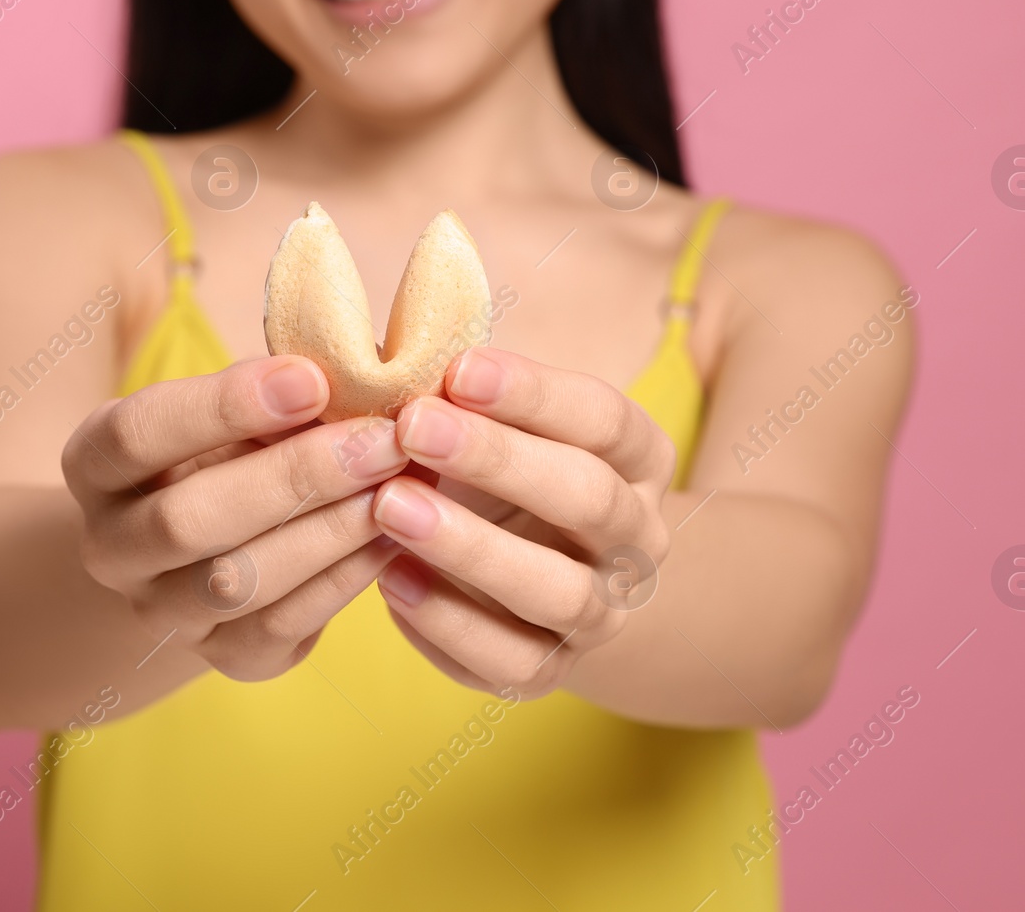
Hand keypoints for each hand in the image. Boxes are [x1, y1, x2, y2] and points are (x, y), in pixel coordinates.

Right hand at [61, 356, 411, 680]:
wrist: (209, 548)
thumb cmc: (233, 446)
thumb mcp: (235, 407)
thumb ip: (276, 390)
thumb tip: (354, 371)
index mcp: (96, 464)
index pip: (138, 434)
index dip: (223, 405)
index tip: (311, 378)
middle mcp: (110, 548)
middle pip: (186, 521)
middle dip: (295, 476)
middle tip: (381, 439)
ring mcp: (162, 613)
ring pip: (235, 583)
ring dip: (328, 531)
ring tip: (398, 486)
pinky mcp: (225, 659)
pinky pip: (281, 627)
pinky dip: (342, 580)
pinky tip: (392, 537)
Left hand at [370, 347, 676, 697]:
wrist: (531, 573)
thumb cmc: (494, 470)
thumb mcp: (492, 421)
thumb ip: (458, 393)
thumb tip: (385, 353)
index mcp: (639, 459)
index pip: (603, 419)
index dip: (533, 393)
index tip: (457, 368)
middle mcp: (638, 537)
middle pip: (589, 499)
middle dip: (498, 459)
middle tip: (412, 426)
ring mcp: (603, 612)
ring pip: (559, 591)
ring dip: (472, 548)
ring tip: (389, 508)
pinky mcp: (552, 670)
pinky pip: (511, 660)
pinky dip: (448, 624)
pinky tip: (389, 581)